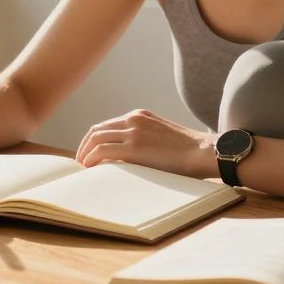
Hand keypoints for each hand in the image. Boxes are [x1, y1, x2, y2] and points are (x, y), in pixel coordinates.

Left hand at [75, 108, 215, 178]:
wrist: (203, 152)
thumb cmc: (188, 151)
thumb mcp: (161, 137)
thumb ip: (144, 140)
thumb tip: (129, 157)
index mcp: (139, 116)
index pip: (108, 125)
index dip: (94, 139)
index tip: (89, 153)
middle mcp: (133, 119)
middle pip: (97, 129)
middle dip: (85, 145)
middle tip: (81, 161)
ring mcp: (133, 131)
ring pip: (96, 138)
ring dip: (85, 152)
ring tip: (82, 166)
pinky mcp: (134, 147)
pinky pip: (102, 150)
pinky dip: (91, 158)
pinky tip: (89, 167)